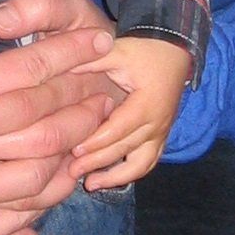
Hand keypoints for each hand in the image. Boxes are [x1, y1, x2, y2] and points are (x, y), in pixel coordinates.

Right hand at [0, 0, 118, 234]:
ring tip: (90, 138)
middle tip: (113, 86)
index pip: (29, 73)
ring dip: (67, 157)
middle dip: (84, 105)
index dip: (70, 52)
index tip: (100, 39)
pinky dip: (24, 216)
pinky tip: (49, 203)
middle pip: (41, 129)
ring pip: (27, 181)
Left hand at [69, 36, 193, 190]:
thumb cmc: (146, 50)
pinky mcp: (161, 135)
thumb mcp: (118, 51)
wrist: (175, 50)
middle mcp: (157, 123)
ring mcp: (161, 132)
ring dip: (117, 177)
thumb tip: (59, 69)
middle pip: (125, 150)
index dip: (95, 143)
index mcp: (147, 105)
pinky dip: (131, 173)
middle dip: (98, 163)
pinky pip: (149, 162)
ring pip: (141, 165)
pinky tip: (109, 179)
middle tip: (72, 171)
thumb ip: (91, 61)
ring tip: (91, 184)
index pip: (118, 131)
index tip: (73, 151)